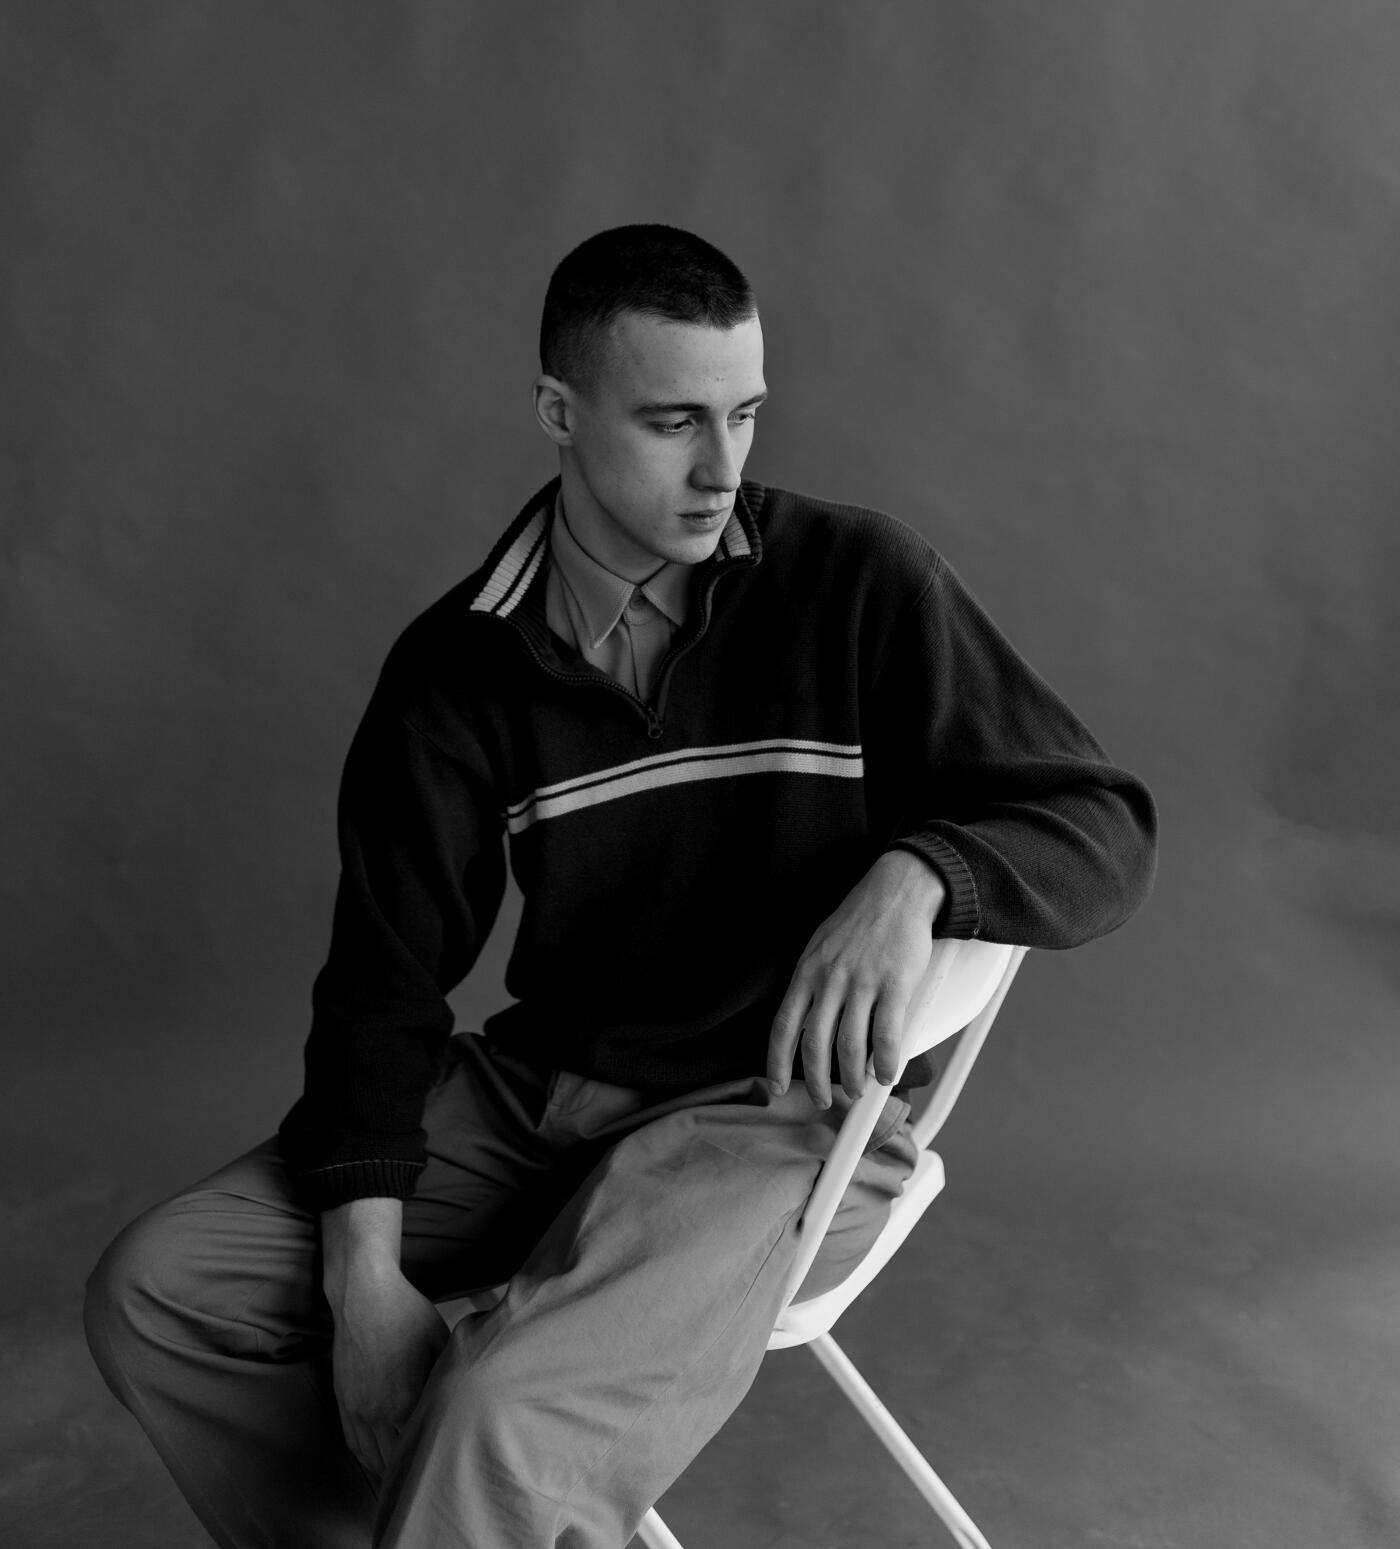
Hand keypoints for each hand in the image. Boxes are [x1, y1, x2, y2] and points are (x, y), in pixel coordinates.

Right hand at [328, 1257, 448, 1477]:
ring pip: (370, 1456)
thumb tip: (464, 1392)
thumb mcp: (441, 1340)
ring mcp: (357, 1408)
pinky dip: (364, 1455)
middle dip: (410, 1470)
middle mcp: (378, 1412)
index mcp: (406, 1400)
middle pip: (394, 1459)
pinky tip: (376, 1458)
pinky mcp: (343, 1400)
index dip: (434, 1455)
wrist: (364, 1296)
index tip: (447, 1464)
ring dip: (386, 1469)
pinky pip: (352, 1440)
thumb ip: (449, 1373)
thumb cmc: (408, 1314)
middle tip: (426, 1477)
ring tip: (402, 1477)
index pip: (421, 1443)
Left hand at [768, 850, 946, 1106]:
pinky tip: (887, 1073)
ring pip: (850, 1046)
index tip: (777, 1085)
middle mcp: (830, 980)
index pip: (784, 1026)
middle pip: (815, 1044)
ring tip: (857, 1090)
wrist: (896, 892)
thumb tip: (807, 1021)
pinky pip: (887, 1035)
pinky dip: (886, 1062)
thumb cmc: (859, 921)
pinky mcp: (894, 984)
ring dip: (852, 1078)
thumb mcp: (820, 947)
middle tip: (825, 1098)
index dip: (777, 1062)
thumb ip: (813, 983)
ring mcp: (862, 983)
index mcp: (807, 972)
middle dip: (818, 1081)